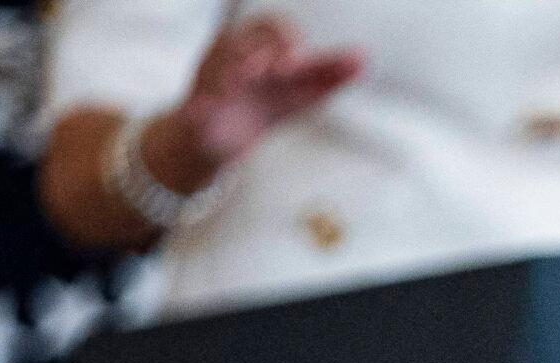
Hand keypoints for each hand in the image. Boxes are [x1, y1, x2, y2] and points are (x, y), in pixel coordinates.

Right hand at [157, 14, 361, 181]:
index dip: (285, 39)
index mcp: (257, 47)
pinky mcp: (195, 103)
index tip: (301, 61)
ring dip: (237, 64)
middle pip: (245, 38)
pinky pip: (199, 97)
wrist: (223, 139)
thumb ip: (330, 75)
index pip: (270, 26)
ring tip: (251, 74)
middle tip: (285, 69)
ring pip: (219, 60)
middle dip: (266, 49)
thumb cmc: (266, 105)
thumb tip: (363, 58)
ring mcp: (210, 74)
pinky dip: (208, 98)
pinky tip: (215, 102)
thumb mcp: (302, 92)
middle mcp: (231, 53)